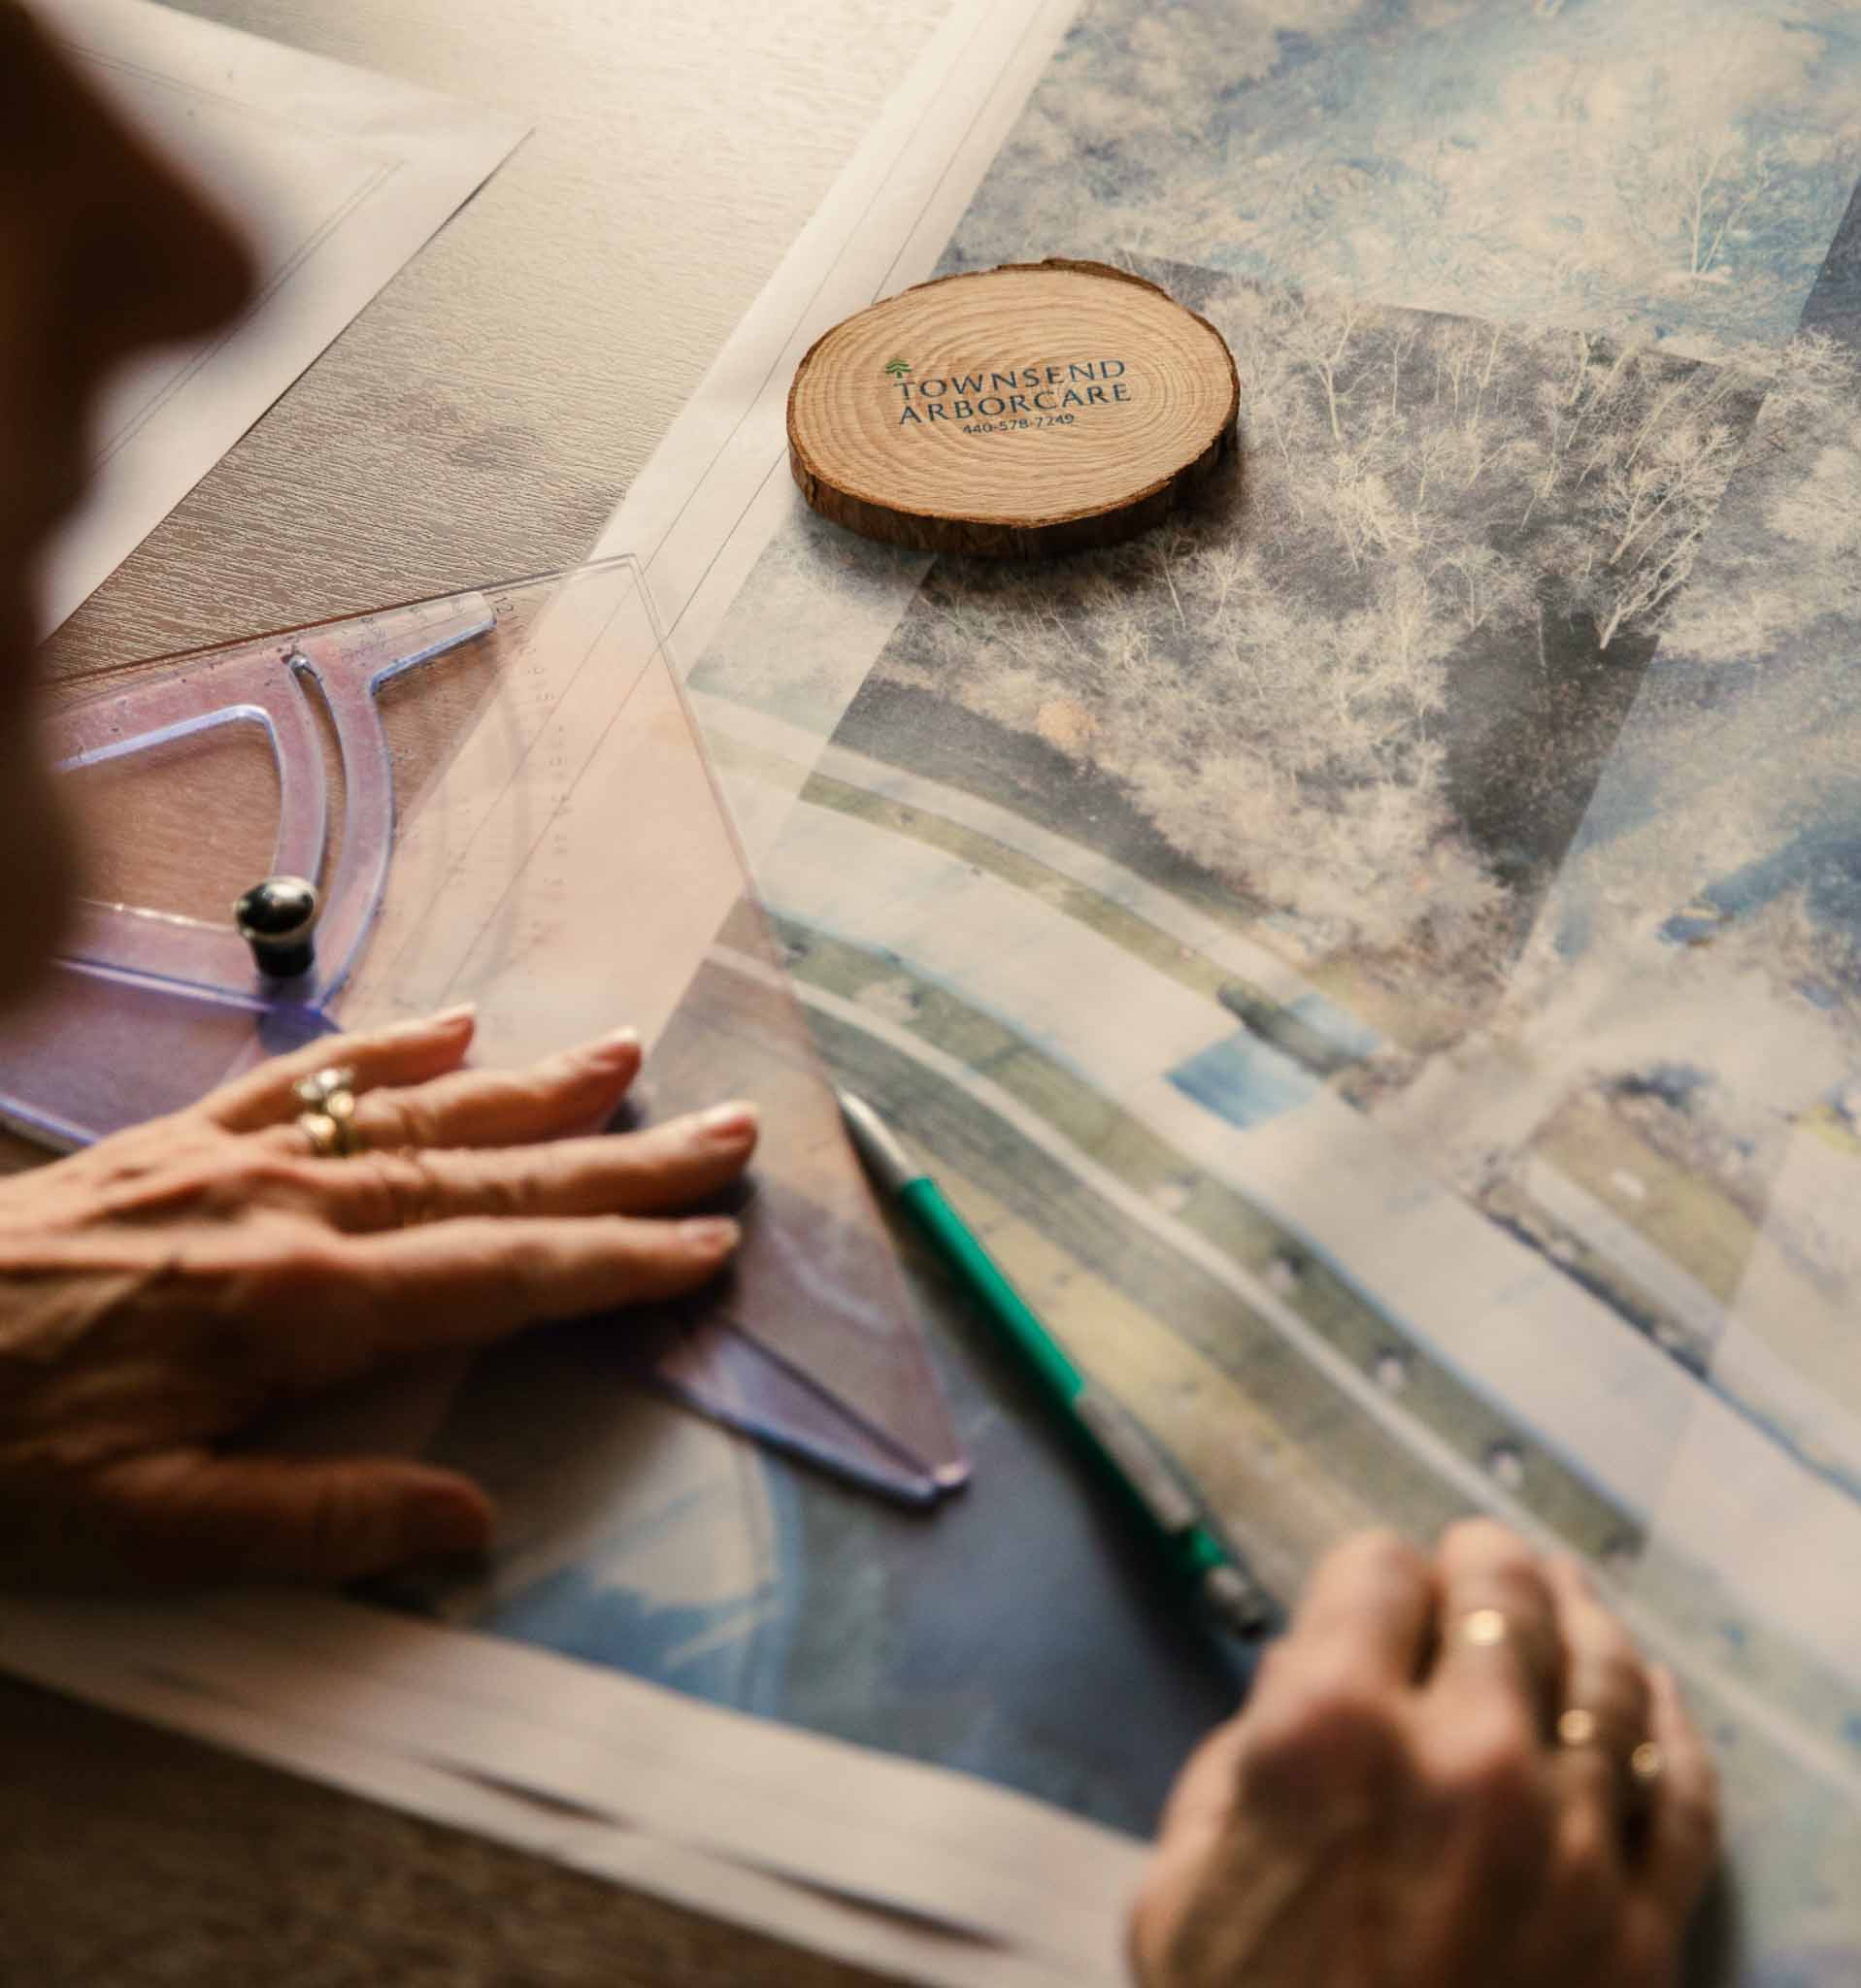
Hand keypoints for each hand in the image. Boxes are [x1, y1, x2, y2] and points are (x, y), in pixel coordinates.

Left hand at [0, 1007, 756, 1587]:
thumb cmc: (2, 1451)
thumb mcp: (149, 1529)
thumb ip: (318, 1522)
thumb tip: (472, 1519)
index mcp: (305, 1305)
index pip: (503, 1272)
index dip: (617, 1261)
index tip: (709, 1243)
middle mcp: (294, 1205)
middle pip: (495, 1173)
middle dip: (622, 1157)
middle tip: (727, 1129)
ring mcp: (240, 1153)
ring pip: (424, 1112)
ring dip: (537, 1087)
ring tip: (630, 1056)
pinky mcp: (182, 1134)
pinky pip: (310, 1075)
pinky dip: (394, 1049)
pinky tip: (458, 1025)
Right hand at [1132, 1522, 1718, 1987]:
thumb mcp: (1179, 1882)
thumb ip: (1245, 1754)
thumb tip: (1315, 1675)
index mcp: (1333, 1734)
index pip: (1378, 1568)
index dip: (1369, 1574)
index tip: (1372, 1596)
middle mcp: (1467, 1758)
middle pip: (1506, 1592)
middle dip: (1484, 1563)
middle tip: (1480, 1559)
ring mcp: (1575, 1840)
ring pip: (1607, 1669)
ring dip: (1583, 1617)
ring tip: (1567, 1602)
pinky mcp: (1645, 1923)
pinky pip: (1682, 1785)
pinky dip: (1670, 1722)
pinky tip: (1651, 1692)